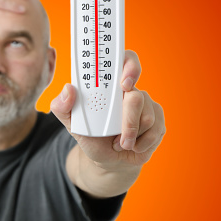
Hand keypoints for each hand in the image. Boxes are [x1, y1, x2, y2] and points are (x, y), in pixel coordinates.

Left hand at [51, 50, 165, 169]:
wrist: (107, 159)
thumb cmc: (90, 136)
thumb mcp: (71, 122)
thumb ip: (62, 106)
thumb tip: (68, 89)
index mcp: (110, 86)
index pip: (126, 62)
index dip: (130, 66)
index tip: (124, 84)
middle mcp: (130, 92)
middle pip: (137, 95)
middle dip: (128, 118)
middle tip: (121, 134)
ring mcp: (147, 106)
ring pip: (146, 116)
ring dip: (130, 135)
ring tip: (119, 142)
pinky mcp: (158, 122)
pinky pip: (155, 130)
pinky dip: (140, 143)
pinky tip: (132, 146)